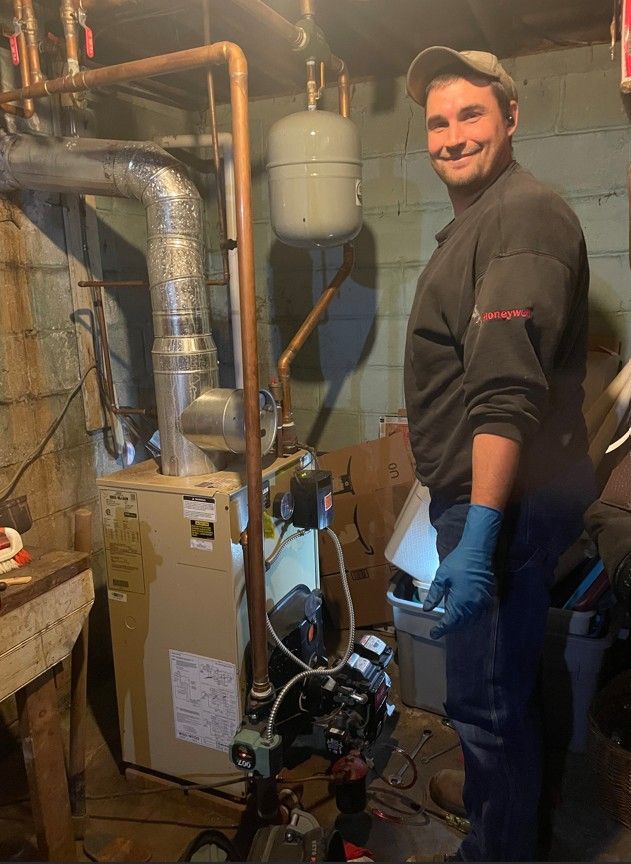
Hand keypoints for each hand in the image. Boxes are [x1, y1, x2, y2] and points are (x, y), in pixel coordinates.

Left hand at [423, 504, 502, 638]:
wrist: (478, 551)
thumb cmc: (458, 562)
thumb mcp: (441, 577)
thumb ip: (434, 595)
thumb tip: (427, 609)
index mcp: (460, 601)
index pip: (450, 622)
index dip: (441, 629)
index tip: (433, 634)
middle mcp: (473, 605)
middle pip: (461, 624)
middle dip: (449, 628)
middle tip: (439, 630)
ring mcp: (481, 602)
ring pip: (470, 620)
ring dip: (459, 625)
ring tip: (449, 625)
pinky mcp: (487, 598)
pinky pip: (478, 614)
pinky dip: (469, 619)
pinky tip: (463, 617)